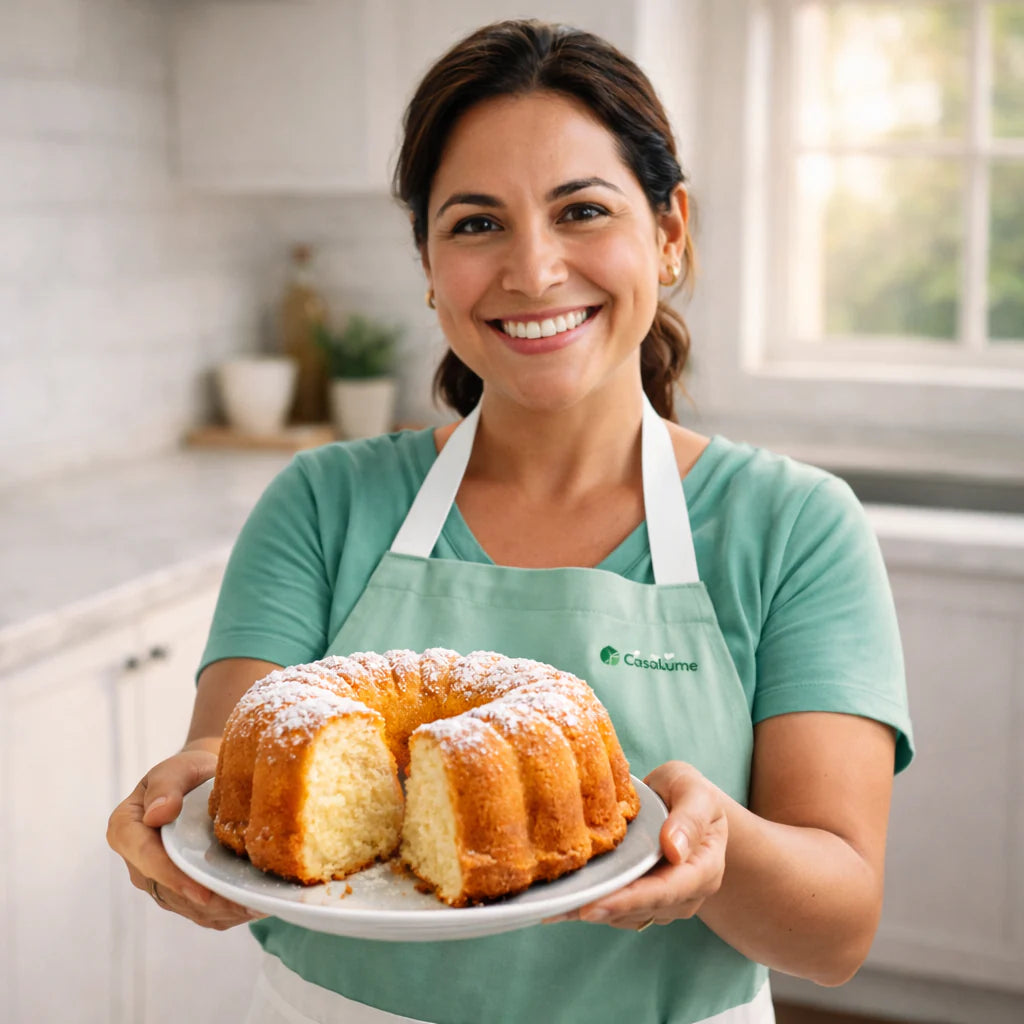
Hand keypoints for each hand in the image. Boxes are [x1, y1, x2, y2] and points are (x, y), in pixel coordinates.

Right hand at [106, 747, 262, 929]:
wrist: (202, 783)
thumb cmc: (188, 773)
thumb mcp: (177, 769)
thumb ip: (165, 786)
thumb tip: (157, 814)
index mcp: (126, 830)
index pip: (147, 860)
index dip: (174, 878)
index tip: (203, 892)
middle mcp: (136, 862)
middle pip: (168, 891)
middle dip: (205, 901)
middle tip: (243, 905)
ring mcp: (156, 880)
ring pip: (185, 906)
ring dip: (219, 910)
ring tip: (254, 907)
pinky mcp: (176, 892)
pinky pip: (198, 911)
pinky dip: (224, 913)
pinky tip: (251, 906)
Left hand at [546, 761, 727, 929]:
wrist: (686, 803)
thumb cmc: (690, 792)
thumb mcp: (696, 792)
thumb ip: (690, 818)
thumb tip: (674, 851)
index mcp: (704, 869)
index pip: (666, 891)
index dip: (629, 900)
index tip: (595, 905)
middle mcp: (686, 895)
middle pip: (642, 908)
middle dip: (601, 909)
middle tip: (559, 911)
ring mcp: (665, 902)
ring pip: (627, 915)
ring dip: (591, 910)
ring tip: (551, 908)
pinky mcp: (644, 900)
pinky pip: (618, 910)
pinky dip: (591, 905)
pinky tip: (560, 904)